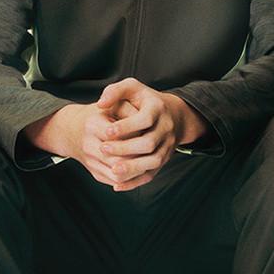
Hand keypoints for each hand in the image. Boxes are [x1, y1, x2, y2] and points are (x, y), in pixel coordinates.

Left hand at [78, 79, 201, 189]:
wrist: (173, 115)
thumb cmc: (145, 100)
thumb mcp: (132, 88)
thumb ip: (115, 91)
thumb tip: (100, 104)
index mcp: (158, 109)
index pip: (145, 119)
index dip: (126, 126)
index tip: (106, 131)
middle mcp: (166, 128)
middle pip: (149, 143)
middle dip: (125, 148)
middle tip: (103, 149)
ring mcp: (167, 146)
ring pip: (152, 161)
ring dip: (132, 168)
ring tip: (112, 170)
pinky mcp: (163, 160)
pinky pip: (151, 174)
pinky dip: (135, 182)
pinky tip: (117, 185)